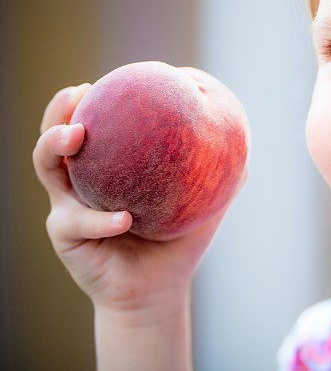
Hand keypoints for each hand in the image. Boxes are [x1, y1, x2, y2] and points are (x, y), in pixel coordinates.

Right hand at [32, 83, 247, 312]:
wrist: (158, 290)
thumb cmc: (179, 242)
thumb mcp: (202, 204)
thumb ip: (219, 173)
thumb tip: (243, 136)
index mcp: (108, 167)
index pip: (95, 124)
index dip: (94, 99)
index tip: (109, 80)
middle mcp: (80, 180)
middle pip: (56, 135)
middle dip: (60, 109)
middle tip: (79, 92)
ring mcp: (67, 204)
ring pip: (47, 166)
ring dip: (56, 145)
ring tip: (77, 135)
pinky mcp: (64, 234)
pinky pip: (78, 221)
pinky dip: (101, 219)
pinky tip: (124, 217)